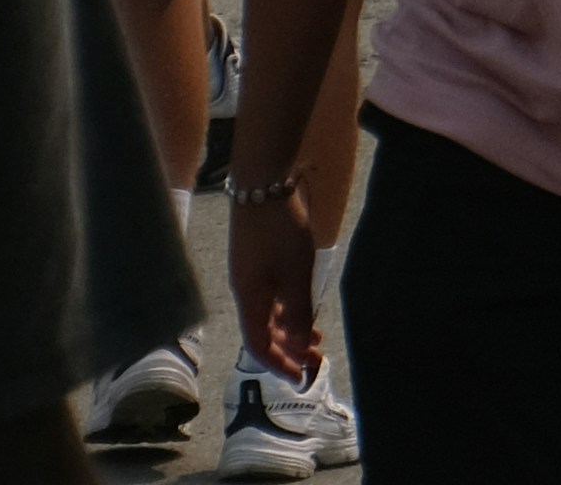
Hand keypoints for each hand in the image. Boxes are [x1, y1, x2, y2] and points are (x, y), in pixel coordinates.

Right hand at [227, 186, 325, 380]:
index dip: (278, 364)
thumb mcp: (296, 273)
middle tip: (315, 359)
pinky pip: (269, 296)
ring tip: (316, 338)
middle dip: (288, 349)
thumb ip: (298, 311)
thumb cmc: (279, 230)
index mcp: (249, 298)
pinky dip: (286, 309)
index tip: (300, 377)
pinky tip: (302, 307)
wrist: (262, 183)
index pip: (258, 344)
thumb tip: (298, 345)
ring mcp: (248, 274)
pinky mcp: (254, 259)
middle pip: (262, 331)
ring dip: (290, 329)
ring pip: (267, 314)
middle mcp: (244, 290)